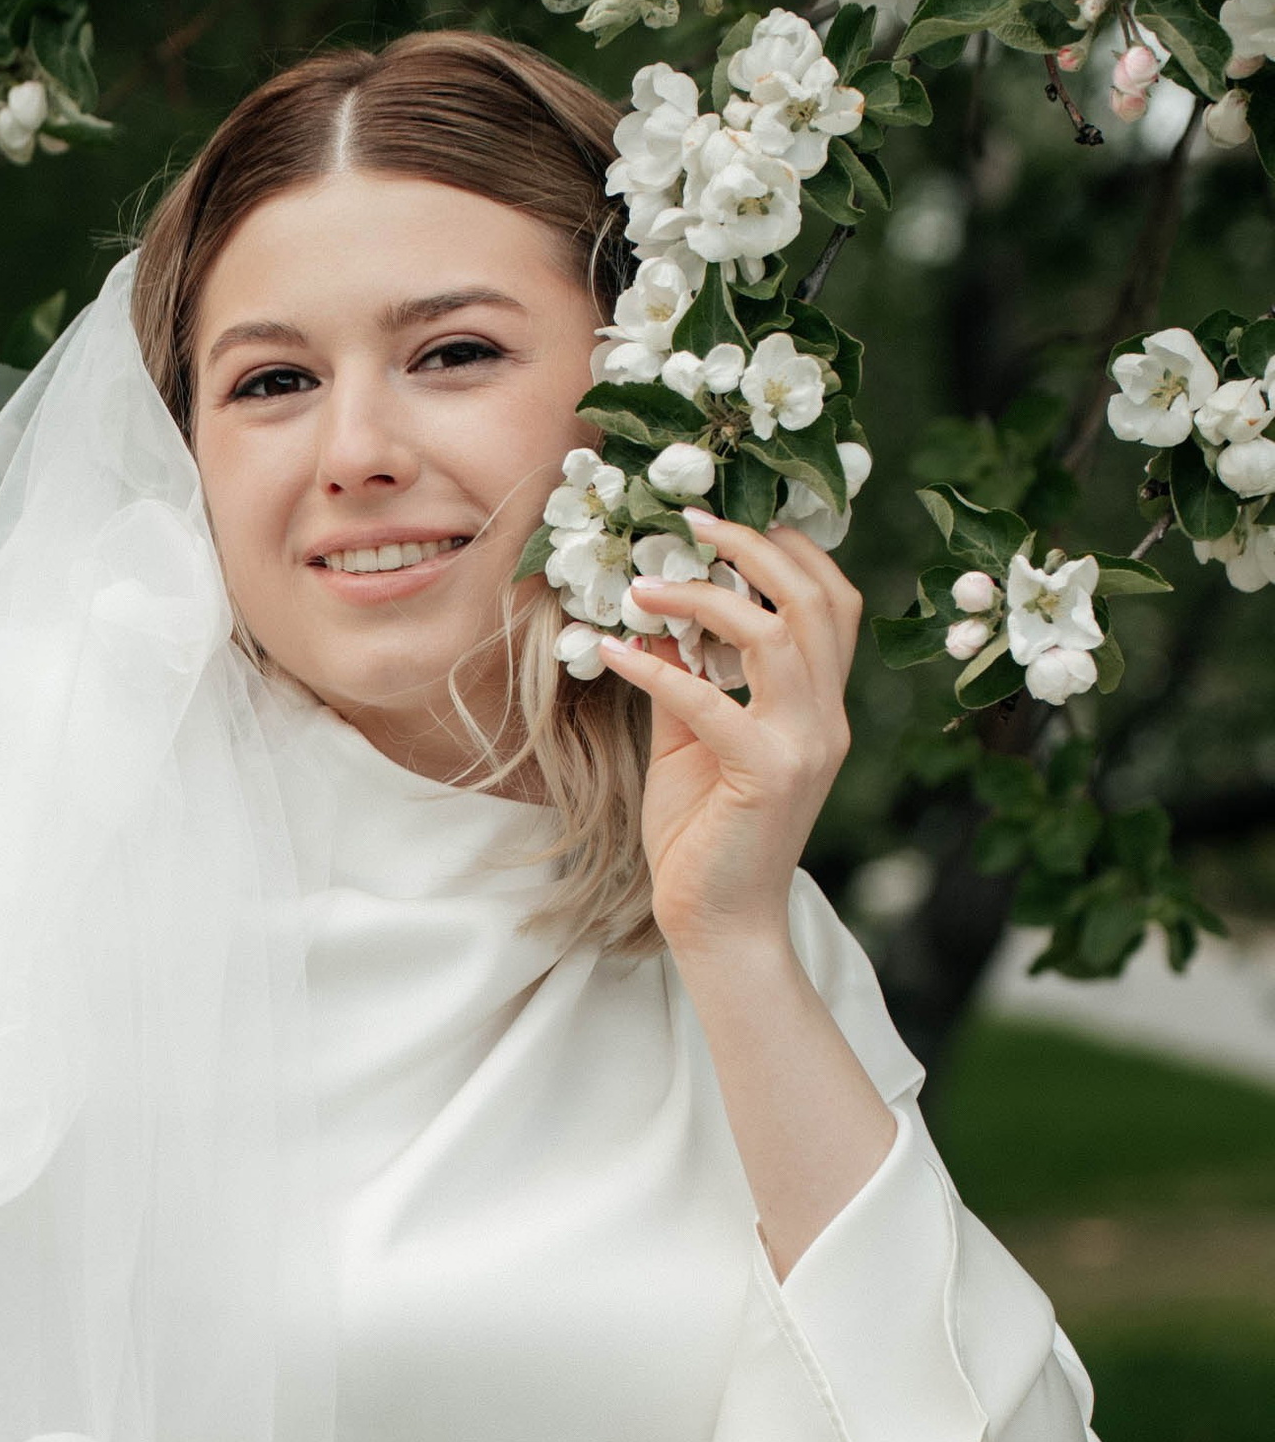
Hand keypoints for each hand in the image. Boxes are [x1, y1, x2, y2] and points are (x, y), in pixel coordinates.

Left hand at [586, 510, 858, 966]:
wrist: (718, 922)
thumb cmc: (704, 833)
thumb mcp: (692, 739)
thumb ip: (686, 678)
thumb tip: (657, 619)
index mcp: (819, 704)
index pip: (831, 602)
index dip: (788, 550)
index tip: (724, 519)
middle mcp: (826, 718)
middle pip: (817, 600)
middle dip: (756, 548)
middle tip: (694, 519)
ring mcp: (805, 745)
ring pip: (778, 635)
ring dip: (705, 596)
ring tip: (644, 583)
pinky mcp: (768, 775)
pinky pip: (710, 702)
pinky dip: (655, 670)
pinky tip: (610, 651)